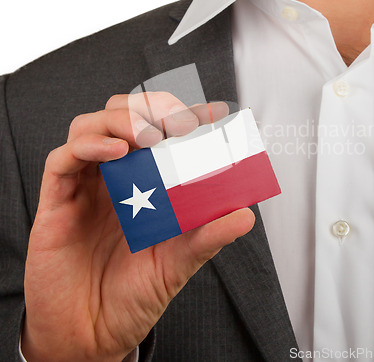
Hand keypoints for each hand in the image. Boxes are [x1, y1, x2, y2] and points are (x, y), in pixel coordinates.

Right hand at [22, 93, 254, 361]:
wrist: (92, 334)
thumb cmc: (134, 294)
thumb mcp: (179, 262)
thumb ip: (209, 236)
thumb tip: (246, 215)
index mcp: (145, 183)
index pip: (163, 133)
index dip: (187, 115)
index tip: (215, 112)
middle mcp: (116, 176)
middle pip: (124, 115)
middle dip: (152, 108)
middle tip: (179, 121)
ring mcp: (86, 185)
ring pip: (91, 125)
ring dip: (122, 119)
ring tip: (149, 136)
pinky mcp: (57, 201)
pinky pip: (63, 159)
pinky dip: (88, 146)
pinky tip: (116, 152)